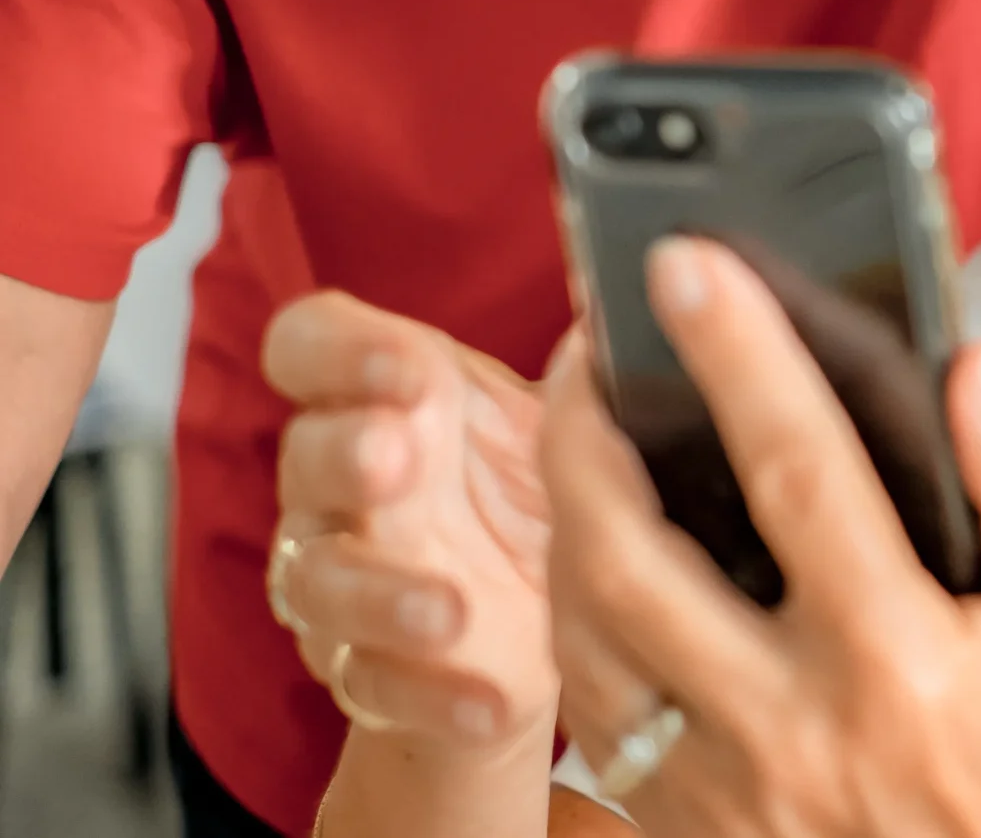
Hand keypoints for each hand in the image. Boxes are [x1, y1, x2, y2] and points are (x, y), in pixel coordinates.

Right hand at [262, 291, 555, 749]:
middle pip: (307, 455)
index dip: (340, 349)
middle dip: (346, 454)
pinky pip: (377, 684)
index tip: (410, 366)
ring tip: (446, 610)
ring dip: (380, 593)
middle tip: (396, 457)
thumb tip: (629, 321)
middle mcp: (342, 484)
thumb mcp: (565, 427)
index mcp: (384, 398)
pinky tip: (491, 702)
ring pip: (324, 580)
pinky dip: (435, 696)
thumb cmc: (540, 494)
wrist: (544, 628)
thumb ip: (578, 380)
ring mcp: (345, 579)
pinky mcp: (371, 670)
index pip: (310, 346)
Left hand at [543, 237, 980, 837]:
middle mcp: (785, 728)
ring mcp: (717, 789)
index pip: (800, 473)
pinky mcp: (681, 827)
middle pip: (632, 556)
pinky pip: (590, 708)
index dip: (740, 354)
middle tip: (583, 343)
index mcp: (898, 662)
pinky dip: (572, 611)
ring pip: (585, 633)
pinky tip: (594, 552)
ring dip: (562, 516)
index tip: (691, 263)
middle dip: (585, 431)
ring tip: (580, 429)